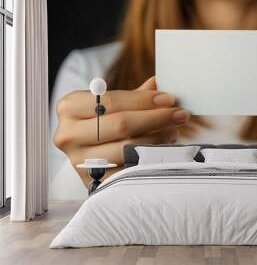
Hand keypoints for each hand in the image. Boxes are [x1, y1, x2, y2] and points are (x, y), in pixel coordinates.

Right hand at [53, 77, 189, 185]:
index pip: (111, 101)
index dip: (144, 100)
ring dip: (157, 139)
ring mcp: (80, 161)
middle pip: (121, 124)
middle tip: (180, 114)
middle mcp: (68, 135)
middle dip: (156, 118)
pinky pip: (128, 168)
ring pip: (127, 148)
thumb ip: (133, 97)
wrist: (87, 157)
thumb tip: (158, 84)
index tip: (169, 99)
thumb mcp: (109, 107)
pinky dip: (150, 158)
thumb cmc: (100, 125)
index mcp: (69, 108)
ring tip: (174, 131)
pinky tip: (164, 149)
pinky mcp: (93, 181)